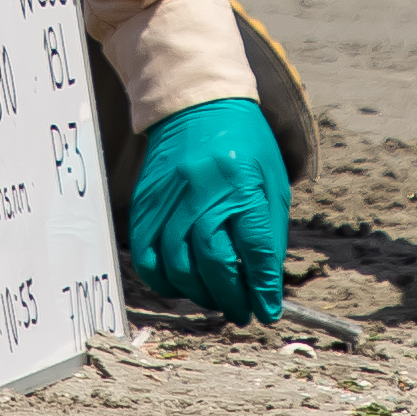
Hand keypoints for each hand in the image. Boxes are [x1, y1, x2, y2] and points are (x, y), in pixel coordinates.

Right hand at [124, 93, 290, 321]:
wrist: (197, 104)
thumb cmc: (244, 145)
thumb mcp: (270, 181)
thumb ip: (268, 232)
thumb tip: (264, 283)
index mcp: (242, 182)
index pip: (254, 247)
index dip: (262, 287)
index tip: (267, 311)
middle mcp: (202, 191)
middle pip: (213, 262)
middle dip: (231, 297)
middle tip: (241, 311)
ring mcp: (169, 198)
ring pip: (178, 266)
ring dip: (200, 293)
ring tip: (216, 297)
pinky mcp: (146, 204)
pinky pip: (147, 257)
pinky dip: (164, 281)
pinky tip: (183, 283)